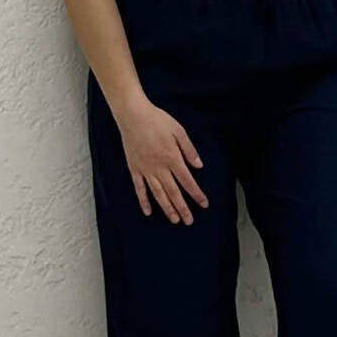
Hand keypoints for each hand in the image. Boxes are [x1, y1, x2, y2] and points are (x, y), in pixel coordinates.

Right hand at [117, 96, 208, 223]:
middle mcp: (159, 168)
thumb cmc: (157, 120)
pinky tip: (148, 212)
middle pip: (173, 192)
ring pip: (158, 194)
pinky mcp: (134, 169)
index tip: (204, 204)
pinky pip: (139, 189)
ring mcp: (145, 170)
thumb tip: (199, 166)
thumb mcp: (179, 131)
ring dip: (167, 208)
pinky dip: (143, 201)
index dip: (196, 194)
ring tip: (174, 220)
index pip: (188, 181)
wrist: (133, 115)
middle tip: (189, 221)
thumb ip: (189, 150)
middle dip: (182, 208)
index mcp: (172, 158)